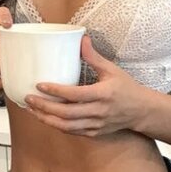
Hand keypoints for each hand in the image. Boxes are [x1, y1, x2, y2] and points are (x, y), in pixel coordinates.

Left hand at [24, 34, 146, 136]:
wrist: (141, 111)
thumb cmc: (127, 89)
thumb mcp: (112, 70)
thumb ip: (94, 56)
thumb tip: (81, 39)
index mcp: (103, 94)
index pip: (74, 94)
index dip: (55, 91)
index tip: (39, 85)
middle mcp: (98, 112)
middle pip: (66, 113)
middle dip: (44, 107)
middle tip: (28, 99)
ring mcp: (96, 125)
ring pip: (66, 126)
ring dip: (46, 119)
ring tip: (32, 110)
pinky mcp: (94, 133)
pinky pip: (72, 132)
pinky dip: (57, 126)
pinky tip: (46, 118)